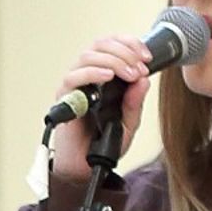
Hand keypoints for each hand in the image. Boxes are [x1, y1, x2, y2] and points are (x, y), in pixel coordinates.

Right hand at [49, 34, 159, 181]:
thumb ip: (135, 102)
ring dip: (113, 60)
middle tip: (139, 67)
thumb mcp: (129, 122)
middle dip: (125, 52)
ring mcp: (75, 85)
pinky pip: (73, 77)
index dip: (130, 44)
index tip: (147, 57)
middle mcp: (88, 75)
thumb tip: (144, 80)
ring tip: (129, 74)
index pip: (113, 45)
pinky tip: (107, 77)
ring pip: (88, 55)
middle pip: (101, 44)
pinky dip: (92, 72)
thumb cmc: (103, 142)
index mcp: (103, 75)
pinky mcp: (65, 98)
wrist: (86, 166)